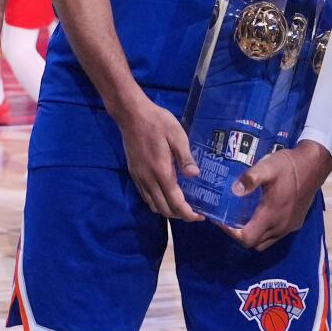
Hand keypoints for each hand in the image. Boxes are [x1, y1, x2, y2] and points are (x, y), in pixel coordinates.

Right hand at [113, 96, 200, 221]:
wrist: (131, 114)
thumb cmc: (157, 122)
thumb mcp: (177, 135)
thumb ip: (185, 157)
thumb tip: (195, 175)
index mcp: (161, 172)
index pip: (175, 202)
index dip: (188, 214)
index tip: (200, 216)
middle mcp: (148, 180)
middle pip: (164, 209)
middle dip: (180, 215)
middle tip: (193, 211)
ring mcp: (139, 178)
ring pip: (153, 205)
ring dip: (168, 210)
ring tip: (181, 205)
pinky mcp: (134, 174)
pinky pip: (145, 197)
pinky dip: (157, 202)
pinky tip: (165, 194)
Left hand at [227, 142, 331, 251]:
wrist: (313, 166)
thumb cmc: (288, 166)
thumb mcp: (267, 166)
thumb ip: (251, 178)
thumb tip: (234, 190)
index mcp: (271, 215)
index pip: (248, 238)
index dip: (231, 234)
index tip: (221, 221)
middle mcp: (280, 226)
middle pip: (255, 243)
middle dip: (239, 235)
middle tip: (228, 219)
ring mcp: (289, 227)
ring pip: (266, 242)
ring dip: (253, 235)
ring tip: (241, 218)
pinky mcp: (295, 224)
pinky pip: (275, 236)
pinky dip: (264, 232)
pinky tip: (259, 215)